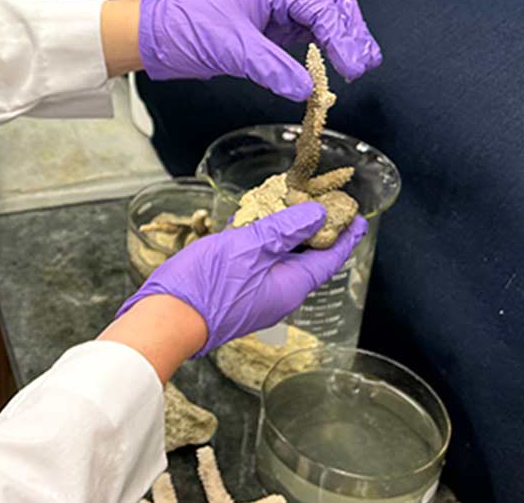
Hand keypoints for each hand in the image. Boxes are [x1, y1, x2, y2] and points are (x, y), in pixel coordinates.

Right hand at [117, 202, 367, 355]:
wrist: (166, 320)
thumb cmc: (208, 285)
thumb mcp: (250, 247)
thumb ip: (285, 229)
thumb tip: (318, 216)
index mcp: (291, 286)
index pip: (329, 259)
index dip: (345, 237)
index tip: (356, 219)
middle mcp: (279, 295)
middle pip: (307, 260)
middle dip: (316, 232)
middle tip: (320, 204)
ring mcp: (256, 297)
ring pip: (281, 261)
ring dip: (287, 235)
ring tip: (287, 208)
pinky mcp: (235, 295)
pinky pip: (259, 265)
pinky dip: (263, 244)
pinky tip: (251, 227)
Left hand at [138, 0, 382, 99]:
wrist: (165, 38)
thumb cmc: (190, 28)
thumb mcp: (232, 48)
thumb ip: (270, 67)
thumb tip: (306, 89)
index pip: (323, 6)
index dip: (342, 36)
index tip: (352, 65)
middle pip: (334, 5)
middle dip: (353, 32)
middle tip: (363, 64)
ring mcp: (281, 11)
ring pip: (328, 18)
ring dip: (345, 39)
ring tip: (357, 65)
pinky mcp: (276, 29)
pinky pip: (312, 34)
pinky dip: (328, 48)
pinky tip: (334, 65)